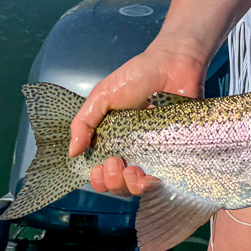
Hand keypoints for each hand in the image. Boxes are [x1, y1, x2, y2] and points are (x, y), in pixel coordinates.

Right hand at [69, 45, 205, 196]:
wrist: (172, 63)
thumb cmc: (136, 77)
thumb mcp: (102, 96)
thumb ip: (84, 122)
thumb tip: (72, 153)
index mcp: (115, 141)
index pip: (103, 173)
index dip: (98, 179)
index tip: (97, 168)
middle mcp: (134, 152)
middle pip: (120, 186)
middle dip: (113, 183)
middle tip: (115, 163)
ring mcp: (157, 154)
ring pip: (141, 187)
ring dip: (131, 187)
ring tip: (131, 170)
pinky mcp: (177, 151)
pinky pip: (166, 178)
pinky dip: (155, 184)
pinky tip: (149, 177)